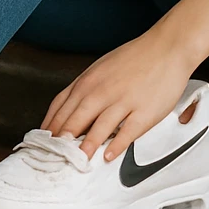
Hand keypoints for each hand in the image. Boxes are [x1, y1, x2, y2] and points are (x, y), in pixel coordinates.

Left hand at [40, 28, 197, 162]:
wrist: (165, 48)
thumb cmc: (134, 59)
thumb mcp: (101, 68)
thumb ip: (86, 89)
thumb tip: (70, 109)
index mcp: (89, 80)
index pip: (61, 105)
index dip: (50, 124)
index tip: (42, 139)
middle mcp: (102, 90)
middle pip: (76, 117)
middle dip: (62, 138)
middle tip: (53, 154)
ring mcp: (123, 100)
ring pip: (99, 126)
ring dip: (86, 145)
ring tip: (77, 160)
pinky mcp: (144, 111)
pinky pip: (128, 130)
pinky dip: (117, 144)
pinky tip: (108, 155)